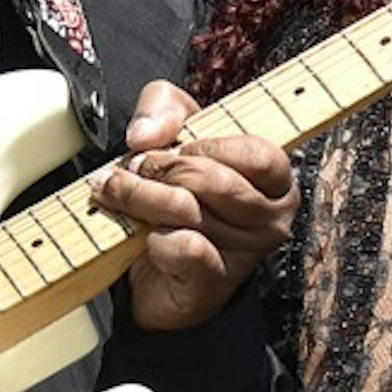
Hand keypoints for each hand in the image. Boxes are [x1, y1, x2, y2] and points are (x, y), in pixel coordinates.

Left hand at [95, 80, 294, 333]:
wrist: (159, 271)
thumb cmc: (179, 195)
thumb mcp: (175, 132)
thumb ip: (164, 108)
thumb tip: (146, 134)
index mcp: (275, 180)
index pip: (259, 155)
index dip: (208, 147)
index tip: (176, 148)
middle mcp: (271, 219)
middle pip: (214, 180)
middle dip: (159, 167)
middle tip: (132, 168)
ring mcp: (245, 254)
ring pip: (188, 210)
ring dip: (140, 196)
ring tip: (116, 191)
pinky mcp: (213, 282)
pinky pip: (181, 246)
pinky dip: (153, 236)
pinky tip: (144, 235)